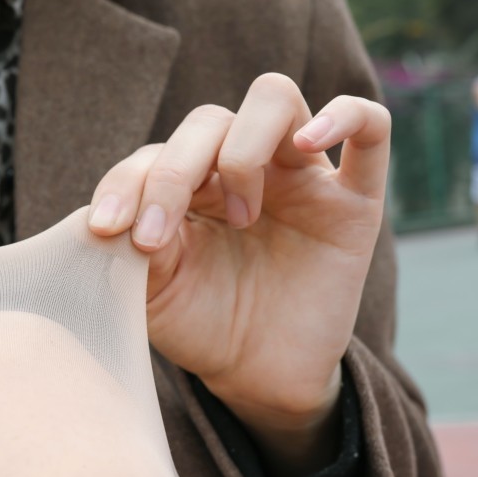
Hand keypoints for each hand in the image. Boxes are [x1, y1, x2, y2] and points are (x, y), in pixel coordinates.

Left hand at [88, 73, 389, 474]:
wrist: (256, 376)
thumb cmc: (200, 326)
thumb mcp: (151, 292)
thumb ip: (131, 246)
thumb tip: (110, 216)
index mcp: (187, 186)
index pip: (154, 153)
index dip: (126, 183)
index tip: (107, 231)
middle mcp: (240, 169)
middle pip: (208, 121)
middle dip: (173, 173)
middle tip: (157, 238)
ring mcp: (299, 178)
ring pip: (274, 99)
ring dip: (241, 149)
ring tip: (240, 216)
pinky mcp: (354, 202)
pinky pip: (370, 127)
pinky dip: (343, 116)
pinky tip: (308, 144)